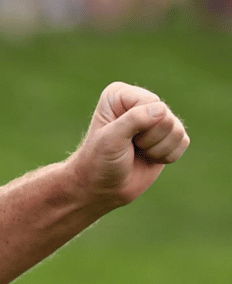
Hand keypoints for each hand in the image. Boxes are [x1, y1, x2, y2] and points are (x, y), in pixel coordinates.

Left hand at [68, 82, 189, 205]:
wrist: (102, 188)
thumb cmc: (100, 162)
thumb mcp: (111, 139)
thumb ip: (134, 120)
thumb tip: (162, 110)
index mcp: (120, 95)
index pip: (151, 102)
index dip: (141, 126)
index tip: (120, 138)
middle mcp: (139, 102)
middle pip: (166, 117)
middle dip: (149, 139)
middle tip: (130, 147)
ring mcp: (155, 119)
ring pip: (177, 130)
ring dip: (157, 149)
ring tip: (137, 152)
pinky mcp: (168, 136)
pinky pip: (183, 142)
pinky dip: (167, 156)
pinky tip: (149, 158)